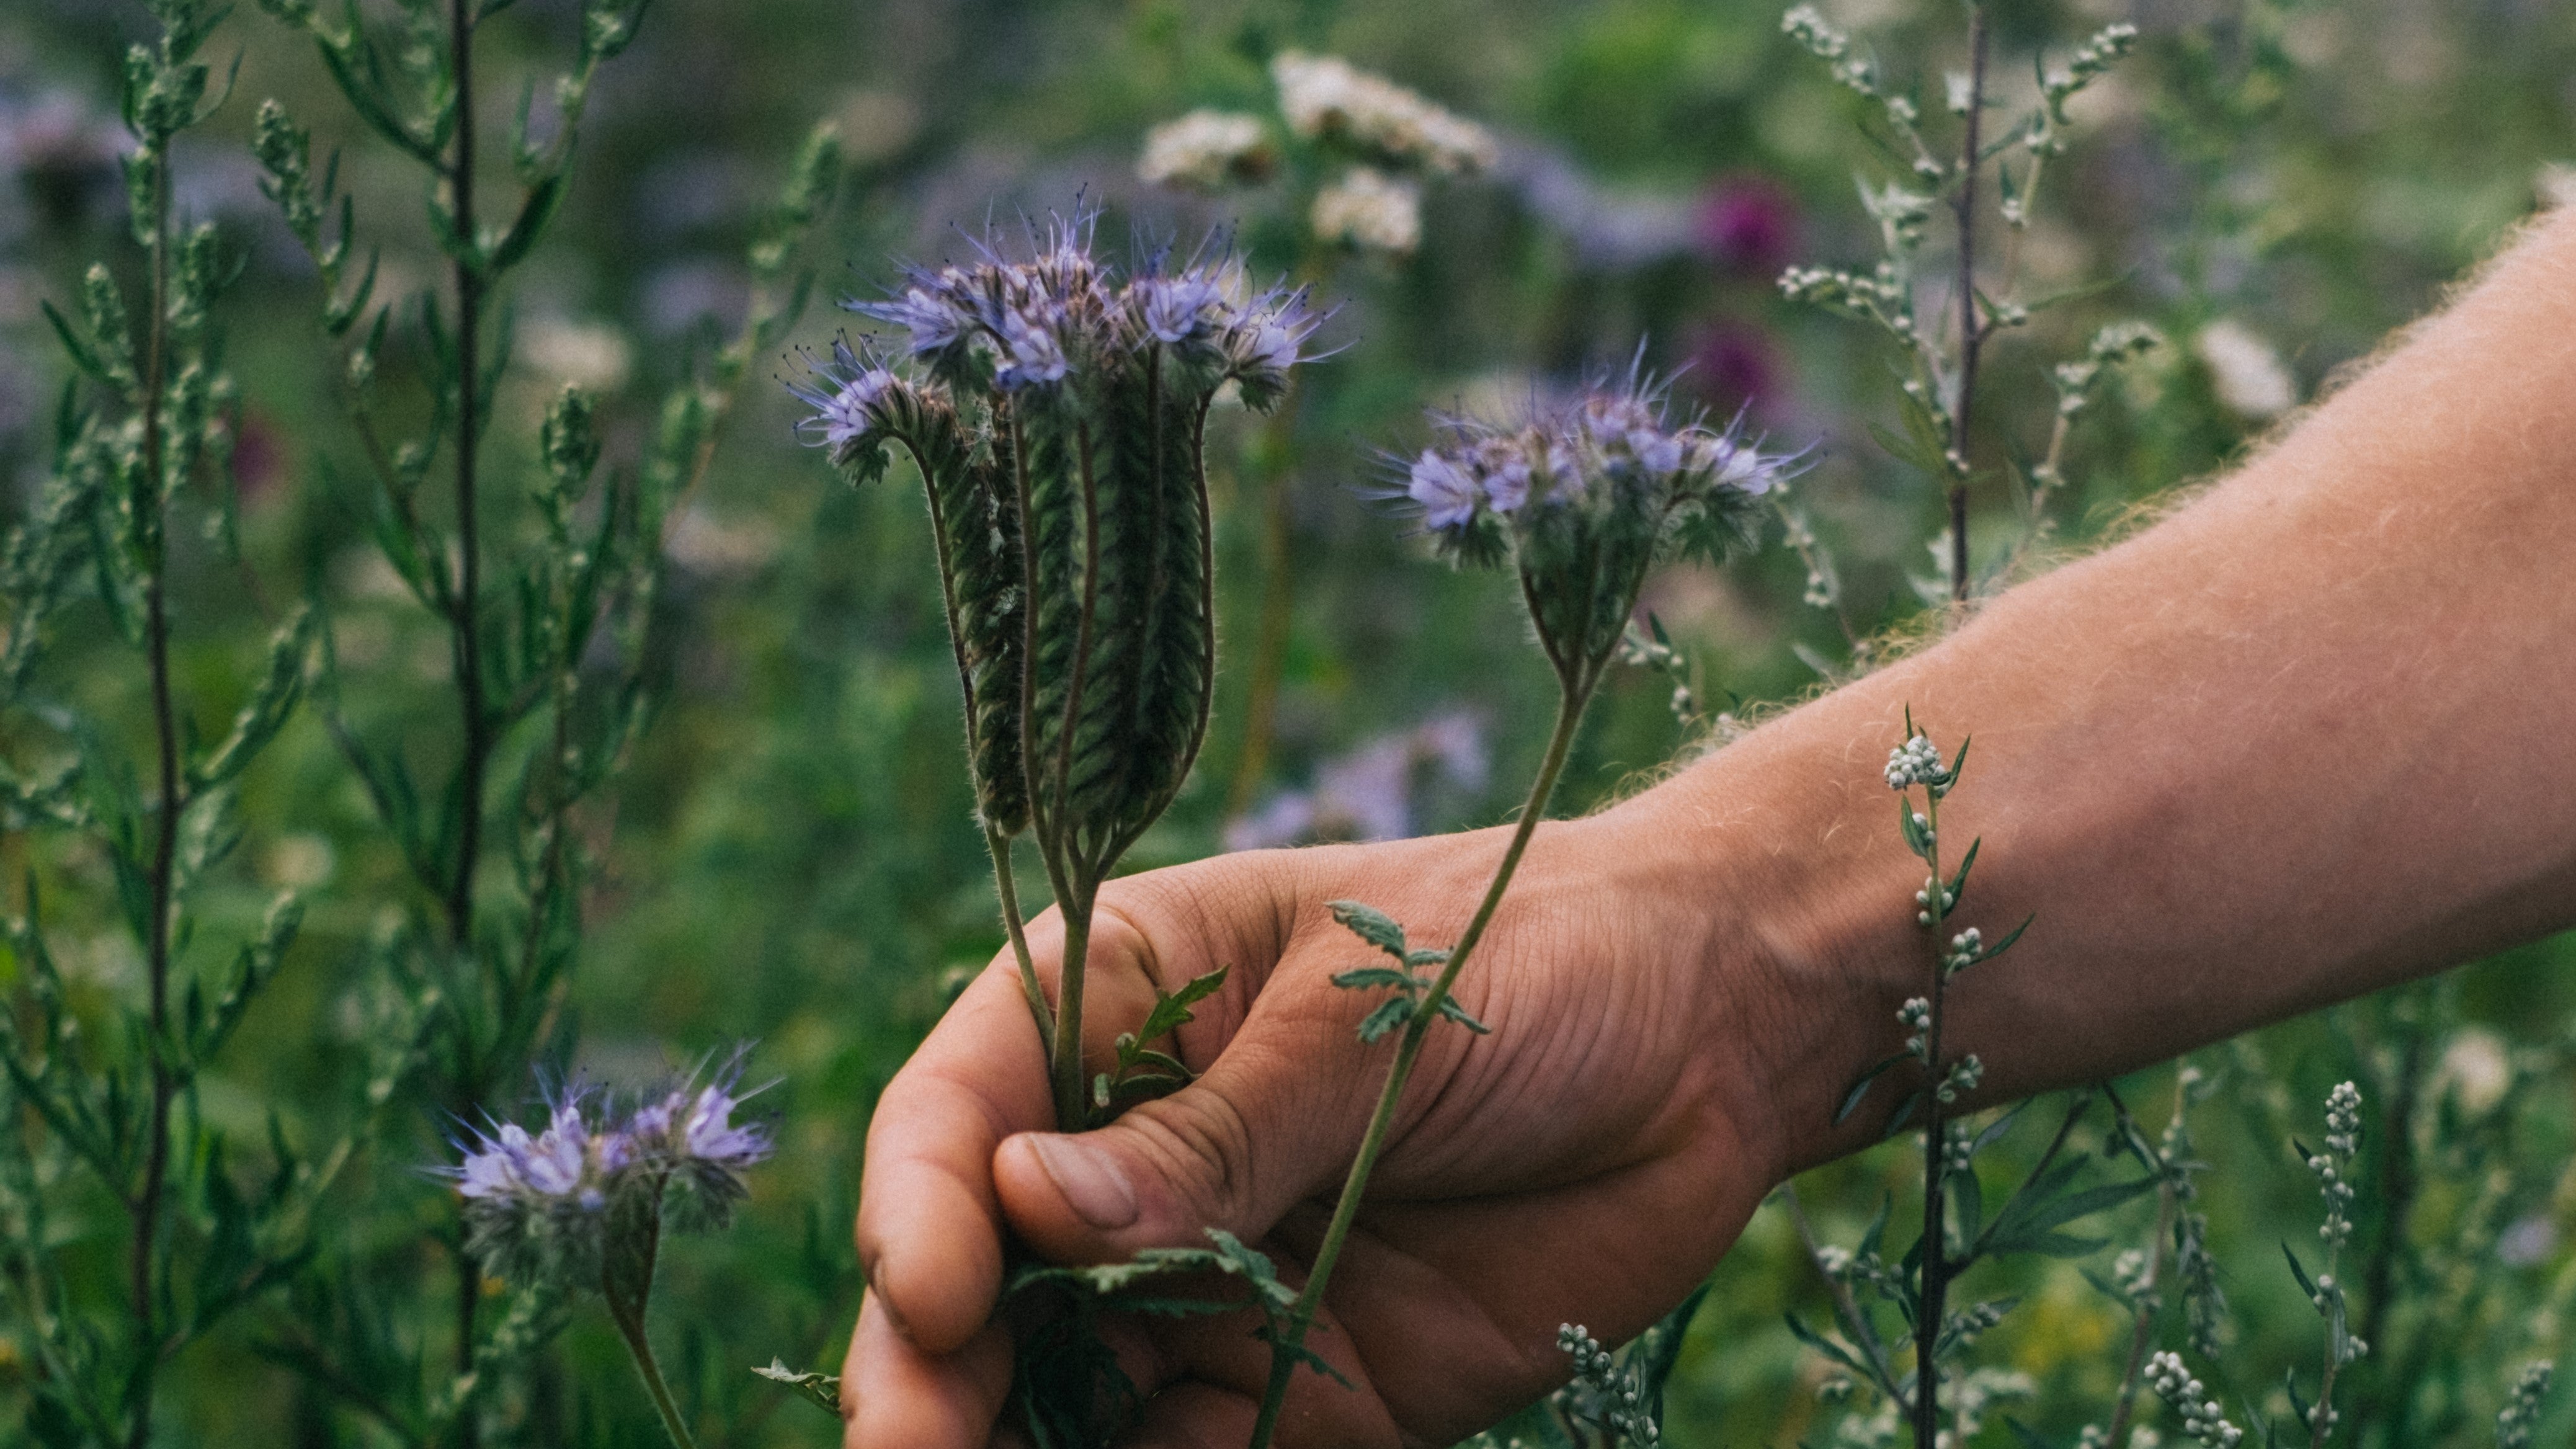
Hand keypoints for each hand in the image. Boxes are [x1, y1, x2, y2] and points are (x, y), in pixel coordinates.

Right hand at [841, 810, 1820, 1448]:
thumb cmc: (1534, 952)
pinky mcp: (1303, 1381)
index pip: (964, 1106)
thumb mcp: (1369, 1011)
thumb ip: (1218, 1126)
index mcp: (1120, 1004)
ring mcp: (1213, 1276)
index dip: (923, 1203)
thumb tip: (1029, 1201)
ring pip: (1067, 1387)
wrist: (1721, 1033)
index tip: (934, 1295)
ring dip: (1019, 1448)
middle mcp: (1139, 1154)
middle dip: (932, 1366)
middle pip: (988, 1274)